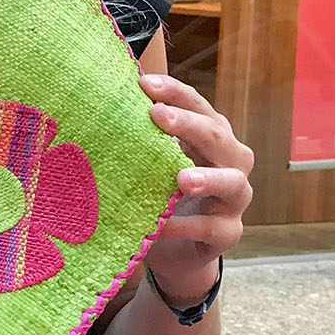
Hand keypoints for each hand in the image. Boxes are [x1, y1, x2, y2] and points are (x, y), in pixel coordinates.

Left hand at [142, 72, 253, 299]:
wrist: (173, 250)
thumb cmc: (161, 195)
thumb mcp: (152, 164)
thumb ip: (141, 139)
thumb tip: (101, 102)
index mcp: (212, 138)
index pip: (199, 106)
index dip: (175, 92)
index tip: (145, 83)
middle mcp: (231, 163)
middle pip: (218, 137)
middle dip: (189, 125)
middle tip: (158, 116)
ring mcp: (234, 200)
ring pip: (232, 183)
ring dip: (208, 178)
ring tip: (182, 178)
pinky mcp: (228, 234)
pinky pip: (212, 229)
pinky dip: (186, 226)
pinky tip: (162, 225)